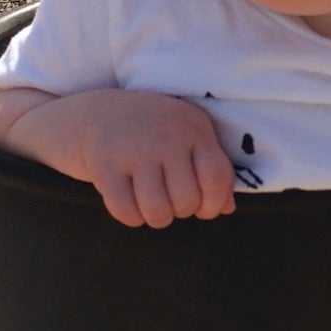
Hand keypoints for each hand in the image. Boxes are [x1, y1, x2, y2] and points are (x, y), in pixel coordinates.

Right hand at [80, 90, 236, 228]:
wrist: (102, 113)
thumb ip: (214, 170)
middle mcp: (166, 137)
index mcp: (194, 128)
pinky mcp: (106, 166)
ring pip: (158, 212)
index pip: (217, 179)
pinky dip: (132, 217)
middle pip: (187, 202)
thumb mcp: (192, 137)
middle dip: (181, 210)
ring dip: (157, 217)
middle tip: (170, 197)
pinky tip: (131, 202)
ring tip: (153, 203)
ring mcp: (134, 151)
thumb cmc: (158, 131)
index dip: (214, 205)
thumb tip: (227, 208)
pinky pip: (127, 212)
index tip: (203, 209)